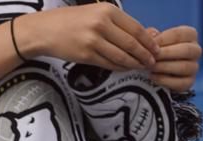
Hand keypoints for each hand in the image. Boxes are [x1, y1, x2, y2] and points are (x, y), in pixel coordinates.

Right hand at [16, 4, 159, 70]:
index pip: (136, 29)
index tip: (157, 49)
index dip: (149, 42)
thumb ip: (119, 23)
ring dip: (134, 64)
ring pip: (122, 57)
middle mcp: (101, 24)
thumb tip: (146, 34)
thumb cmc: (72, 21)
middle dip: (145, 55)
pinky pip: (110, 64)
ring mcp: (94, 41)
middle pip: (132, 44)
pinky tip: (126, 68)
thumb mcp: (96, 13)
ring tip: (141, 67)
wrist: (45, 30)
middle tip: (152, 62)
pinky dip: (120, 68)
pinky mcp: (87, 55)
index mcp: (107, 10)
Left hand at [149, 26, 201, 91]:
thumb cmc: (156, 49)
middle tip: (152, 56)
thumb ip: (151, 35)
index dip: (164, 38)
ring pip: (184, 67)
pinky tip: (153, 76)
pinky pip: (180, 82)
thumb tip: (153, 34)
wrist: (156, 69)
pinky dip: (165, 80)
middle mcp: (196, 50)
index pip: (180, 34)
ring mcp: (194, 67)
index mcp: (190, 35)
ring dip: (165, 67)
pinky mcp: (190, 82)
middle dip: (167, 53)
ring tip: (150, 67)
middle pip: (186, 50)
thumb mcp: (153, 40)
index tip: (151, 43)